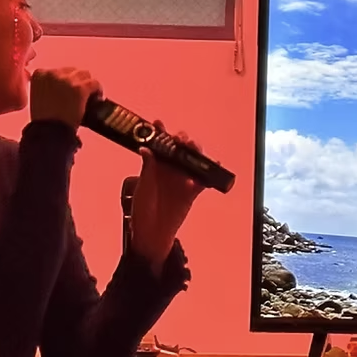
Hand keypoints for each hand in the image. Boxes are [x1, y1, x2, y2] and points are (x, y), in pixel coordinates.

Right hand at [30, 67, 100, 128]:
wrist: (49, 132)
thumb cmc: (43, 121)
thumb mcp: (39, 98)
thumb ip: (48, 87)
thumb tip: (64, 87)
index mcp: (40, 74)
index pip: (57, 71)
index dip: (66, 81)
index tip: (70, 90)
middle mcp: (52, 73)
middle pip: (72, 71)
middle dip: (77, 82)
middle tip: (82, 94)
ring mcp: (67, 80)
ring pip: (85, 75)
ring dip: (88, 85)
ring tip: (91, 96)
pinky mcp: (80, 88)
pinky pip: (95, 83)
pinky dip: (98, 90)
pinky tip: (98, 99)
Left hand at [129, 122, 205, 267]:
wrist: (153, 233)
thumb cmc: (143, 210)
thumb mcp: (143, 187)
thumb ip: (148, 168)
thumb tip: (146, 149)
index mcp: (154, 166)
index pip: (157, 144)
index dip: (158, 132)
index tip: (158, 123)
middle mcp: (169, 169)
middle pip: (178, 149)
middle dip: (181, 140)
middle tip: (182, 139)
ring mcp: (181, 180)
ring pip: (192, 160)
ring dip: (195, 153)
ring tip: (195, 149)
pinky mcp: (192, 191)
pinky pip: (204, 179)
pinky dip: (209, 173)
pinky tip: (213, 165)